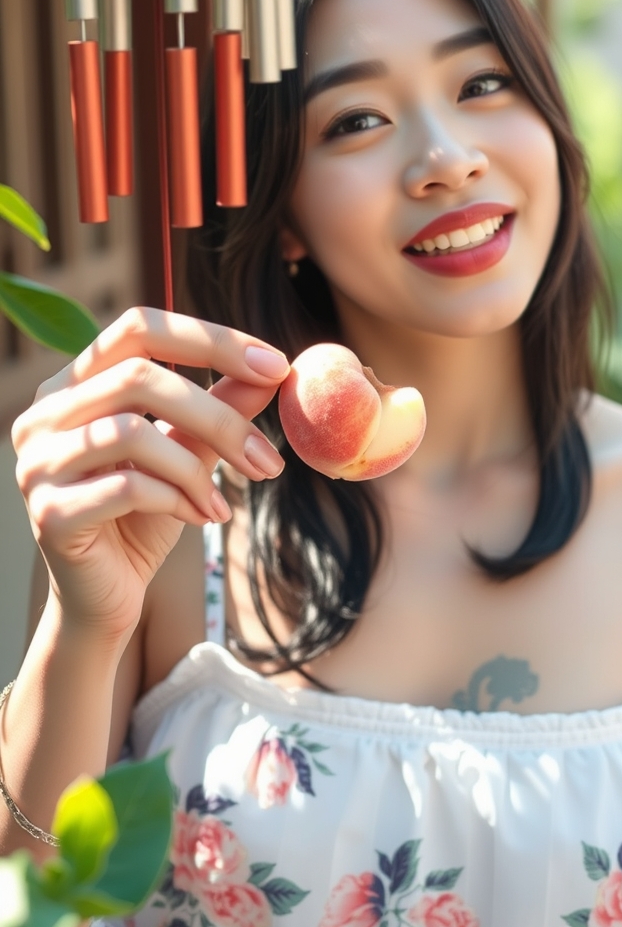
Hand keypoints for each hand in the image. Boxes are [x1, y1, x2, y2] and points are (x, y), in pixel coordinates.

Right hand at [12, 307, 289, 643]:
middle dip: (217, 415)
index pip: (139, 327)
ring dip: (195, 468)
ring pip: (131, 430)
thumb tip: (278, 371)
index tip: (277, 365)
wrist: (106, 599)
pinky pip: (126, 487)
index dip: (210, 338)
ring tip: (220, 503)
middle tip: (266, 457)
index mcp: (75, 382)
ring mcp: (39, 461)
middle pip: (138, 377)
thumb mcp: (189, 453)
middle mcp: (45, 412)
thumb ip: (222, 408)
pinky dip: (176, 499)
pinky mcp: (48, 512)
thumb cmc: (145, 516)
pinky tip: (198, 518)